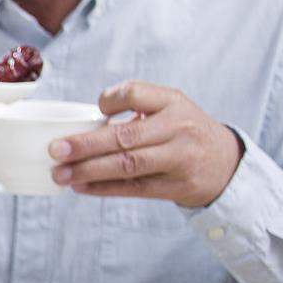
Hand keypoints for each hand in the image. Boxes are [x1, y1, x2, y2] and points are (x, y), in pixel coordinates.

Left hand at [50, 80, 243, 207]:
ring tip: (60, 173)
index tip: (95, 109)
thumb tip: (82, 126)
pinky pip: (134, 188)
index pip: (136, 93)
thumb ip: (136, 111)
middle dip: (86, 144)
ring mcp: (178, 159)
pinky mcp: (175, 187)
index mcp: (173, 101)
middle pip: (126, 136)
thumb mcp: (170, 108)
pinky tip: (80, 187)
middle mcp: (178, 128)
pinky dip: (103, 188)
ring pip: (128, 165)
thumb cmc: (184, 130)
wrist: (226, 163)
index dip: (110, 100)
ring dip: (89, 170)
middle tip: (55, 149)